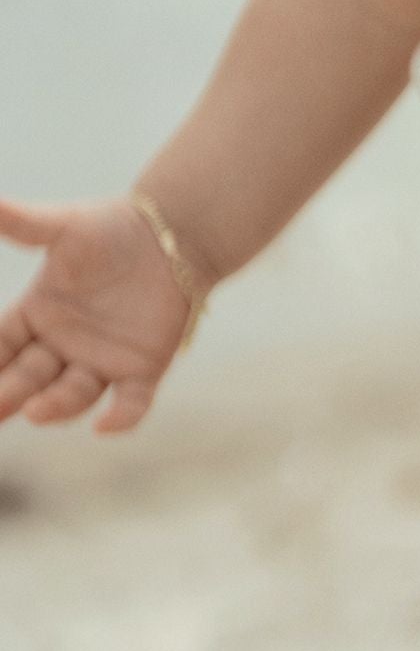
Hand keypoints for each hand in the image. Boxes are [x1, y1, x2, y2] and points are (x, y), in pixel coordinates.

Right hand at [0, 194, 198, 433]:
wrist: (172, 232)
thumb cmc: (112, 228)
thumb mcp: (64, 227)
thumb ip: (24, 223)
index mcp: (36, 316)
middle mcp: (62, 347)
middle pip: (28, 378)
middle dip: (9, 393)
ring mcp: (101, 362)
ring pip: (72, 395)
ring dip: (55, 406)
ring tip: (37, 411)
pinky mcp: (144, 369)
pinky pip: (130, 402)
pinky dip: (121, 418)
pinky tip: (108, 426)